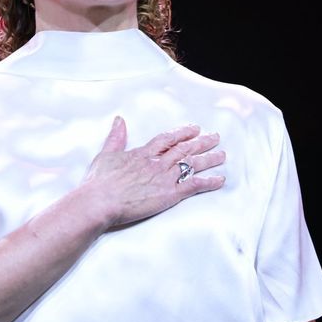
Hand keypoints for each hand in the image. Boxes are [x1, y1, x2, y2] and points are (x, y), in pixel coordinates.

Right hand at [82, 116, 225, 227]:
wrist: (100, 201)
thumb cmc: (99, 182)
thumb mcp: (105, 154)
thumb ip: (115, 137)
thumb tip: (119, 120)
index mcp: (143, 153)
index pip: (168, 139)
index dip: (182, 133)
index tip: (194, 129)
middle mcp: (157, 162)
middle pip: (184, 148)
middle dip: (201, 142)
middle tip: (215, 137)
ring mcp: (165, 177)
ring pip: (192, 164)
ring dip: (209, 158)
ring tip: (222, 155)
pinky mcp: (169, 194)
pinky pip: (194, 185)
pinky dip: (208, 182)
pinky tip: (220, 180)